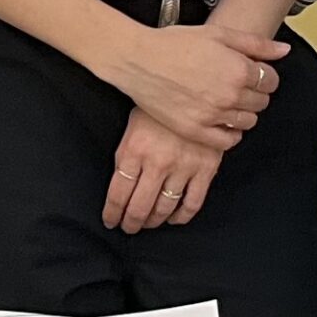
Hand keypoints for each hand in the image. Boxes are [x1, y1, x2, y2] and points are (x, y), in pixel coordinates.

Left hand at [103, 110, 222, 233]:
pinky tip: (174, 218)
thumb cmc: (158, 107)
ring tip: (148, 223)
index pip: (118, 194)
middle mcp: (157, 163)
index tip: (110, 221)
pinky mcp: (205, 169)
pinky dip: (181, 216)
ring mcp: (183, 167)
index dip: (112, 213)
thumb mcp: (132, 127)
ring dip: (153, 221)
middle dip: (131, 223)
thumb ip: (126, 157)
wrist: (195, 88)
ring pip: (164, 208)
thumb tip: (120, 189)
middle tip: (128, 227)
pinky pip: (192, 203)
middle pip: (139, 207)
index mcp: (134, 150)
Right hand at [106, 23, 287, 149]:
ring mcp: (213, 115)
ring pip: (248, 122)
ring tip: (227, 100)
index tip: (253, 73)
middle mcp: (229, 95)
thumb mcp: (218, 34)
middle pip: (261, 102)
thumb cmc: (176, 43)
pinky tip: (221, 120)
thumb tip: (285, 51)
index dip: (264, 75)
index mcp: (238, 69)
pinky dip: (230, 133)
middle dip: (255, 93)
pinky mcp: (196, 131)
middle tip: (238, 85)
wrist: (140, 60)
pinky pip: (228, 141)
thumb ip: (256, 44)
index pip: (270, 81)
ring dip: (244, 112)